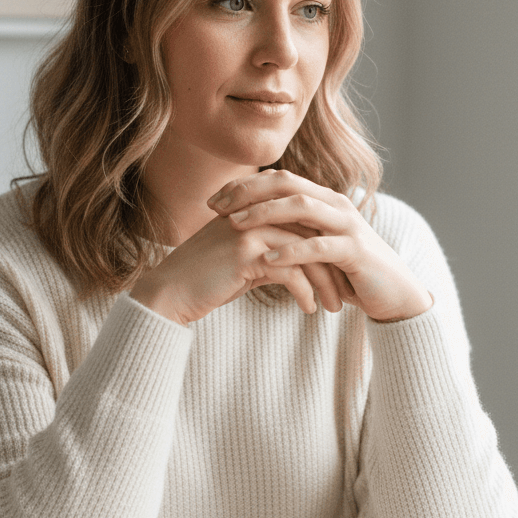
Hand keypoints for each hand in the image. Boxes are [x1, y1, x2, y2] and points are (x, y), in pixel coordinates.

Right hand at [129, 211, 344, 325]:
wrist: (170, 294)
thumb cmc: (206, 280)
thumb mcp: (243, 258)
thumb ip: (270, 251)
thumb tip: (301, 264)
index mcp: (255, 209)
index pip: (304, 222)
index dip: (326, 248)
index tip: (341, 273)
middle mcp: (255, 213)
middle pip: (310, 235)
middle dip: (332, 265)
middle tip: (346, 291)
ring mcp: (250, 230)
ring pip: (304, 253)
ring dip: (324, 282)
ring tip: (334, 306)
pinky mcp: (246, 253)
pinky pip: (290, 271)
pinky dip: (305, 292)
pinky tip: (310, 308)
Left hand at [207, 170, 432, 323]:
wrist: (393, 294)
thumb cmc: (348, 272)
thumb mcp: (314, 247)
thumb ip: (290, 233)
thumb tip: (247, 228)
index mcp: (323, 199)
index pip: (278, 180)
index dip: (244, 186)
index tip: (213, 200)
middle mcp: (335, 204)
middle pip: (286, 185)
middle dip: (248, 193)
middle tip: (216, 207)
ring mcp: (347, 225)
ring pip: (302, 207)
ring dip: (265, 214)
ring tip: (235, 225)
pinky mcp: (356, 251)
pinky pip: (320, 246)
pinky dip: (292, 251)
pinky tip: (268, 259)